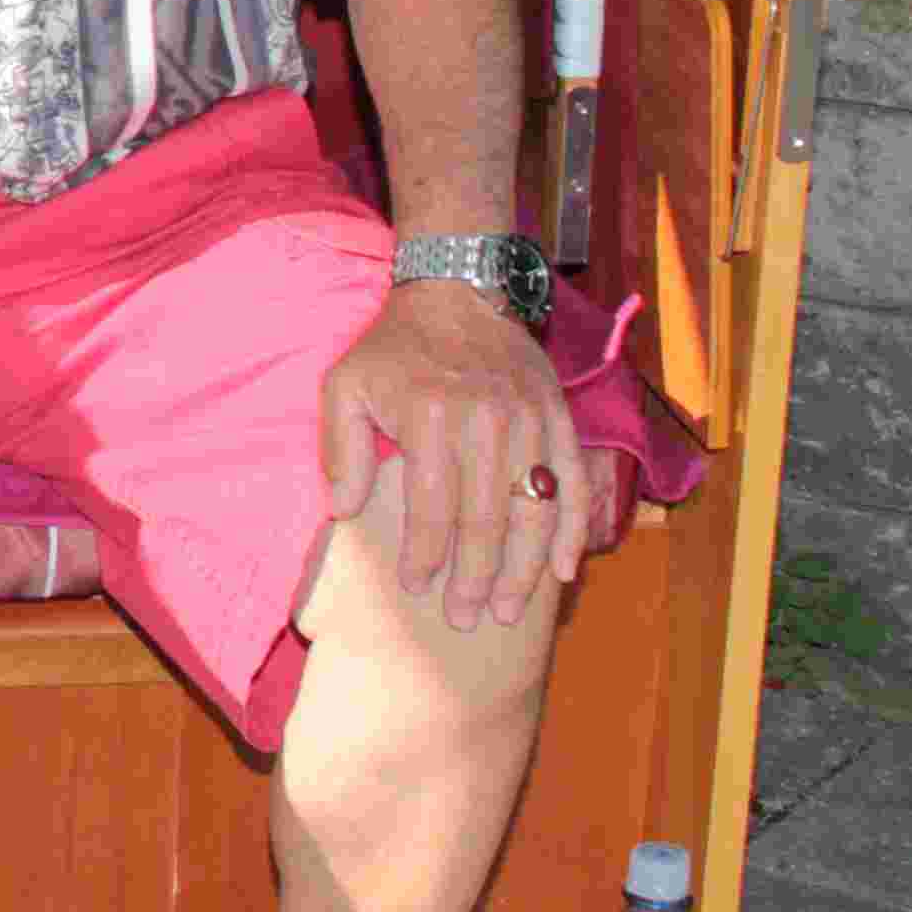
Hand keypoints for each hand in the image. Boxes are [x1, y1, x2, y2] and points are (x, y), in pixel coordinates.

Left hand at [317, 279, 589, 633]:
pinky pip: (572, 482)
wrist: (457, 290)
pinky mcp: (559, 416)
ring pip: (534, 509)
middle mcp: (488, 420)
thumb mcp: (344, 384)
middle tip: (466, 621)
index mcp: (432, 416)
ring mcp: (531, 419)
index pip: (432, 506)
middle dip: (476, 579)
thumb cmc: (393, 349)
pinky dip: (572, 530)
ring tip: (508, 611)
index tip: (417, 590)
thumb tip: (344, 511)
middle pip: (487, 519)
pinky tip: (564, 571)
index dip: (426, 555)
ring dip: (523, 568)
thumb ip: (339, 449)